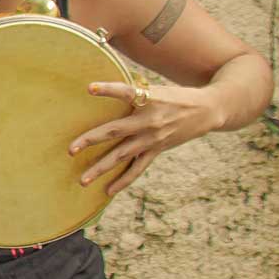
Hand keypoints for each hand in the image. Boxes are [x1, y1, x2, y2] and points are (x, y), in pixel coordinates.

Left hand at [70, 81, 221, 195]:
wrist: (208, 110)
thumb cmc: (175, 95)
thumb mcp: (156, 88)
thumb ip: (133, 92)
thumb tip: (100, 88)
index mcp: (149, 100)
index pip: (126, 92)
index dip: (108, 89)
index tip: (90, 88)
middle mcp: (149, 121)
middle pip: (115, 131)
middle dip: (91, 140)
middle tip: (70, 150)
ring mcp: (152, 138)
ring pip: (122, 155)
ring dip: (101, 168)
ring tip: (83, 180)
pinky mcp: (157, 149)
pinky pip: (137, 168)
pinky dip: (123, 180)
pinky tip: (108, 190)